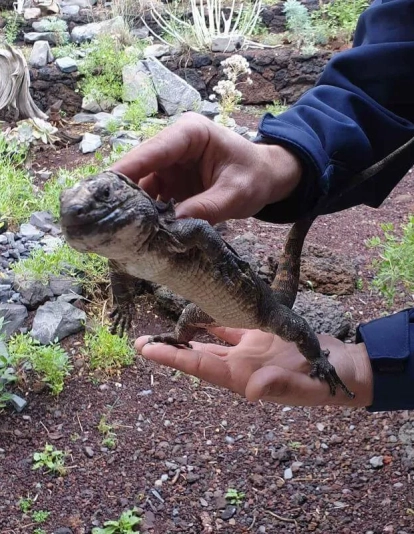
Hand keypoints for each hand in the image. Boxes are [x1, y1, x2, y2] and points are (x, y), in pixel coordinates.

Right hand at [111, 113, 301, 224]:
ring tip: (118, 228)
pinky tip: (138, 230)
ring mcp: (169, 163)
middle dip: (124, 190)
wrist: (265, 178)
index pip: (153, 150)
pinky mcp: (169, 180)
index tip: (104, 187)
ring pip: (141, 183)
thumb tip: (171, 228)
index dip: (128, 168)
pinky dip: (145, 212)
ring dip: (132, 205)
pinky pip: (150, 196)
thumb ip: (206, 208)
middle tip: (105, 216)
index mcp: (191, 133)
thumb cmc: (255, 177)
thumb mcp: (236, 194)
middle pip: (140, 166)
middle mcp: (174, 144)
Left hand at [135, 327, 372, 406]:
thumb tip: (250, 392)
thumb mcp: (305, 388)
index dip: (173, 358)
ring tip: (162, 320)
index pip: (200, 367)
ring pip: (210, 337)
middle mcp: (238, 364)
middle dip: (169, 348)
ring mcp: (247, 348)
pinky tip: (201, 300)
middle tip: (139, 340)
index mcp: (242, 378)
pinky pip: (231, 323)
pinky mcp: (258, 333)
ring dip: (188, 329)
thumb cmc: (323, 383)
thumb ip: (279, 387)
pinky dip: (216, 313)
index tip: (146, 349)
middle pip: (196, 354)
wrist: (341, 369)